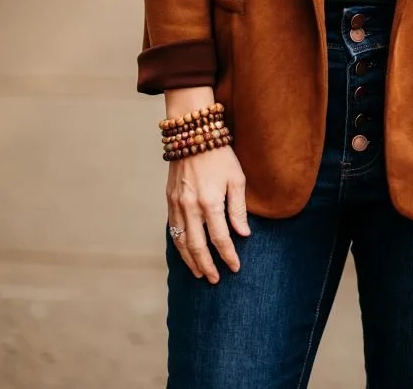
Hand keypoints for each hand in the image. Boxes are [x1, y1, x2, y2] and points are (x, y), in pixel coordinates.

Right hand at [166, 146, 250, 283]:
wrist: (193, 133)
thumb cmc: (220, 154)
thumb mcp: (237, 178)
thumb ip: (238, 208)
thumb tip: (243, 233)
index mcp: (210, 202)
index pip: (220, 239)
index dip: (228, 256)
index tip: (235, 267)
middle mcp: (191, 206)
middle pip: (197, 246)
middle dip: (207, 265)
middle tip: (215, 279)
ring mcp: (177, 204)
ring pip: (181, 241)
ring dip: (190, 260)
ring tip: (200, 273)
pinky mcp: (169, 199)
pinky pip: (172, 228)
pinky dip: (178, 244)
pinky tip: (186, 251)